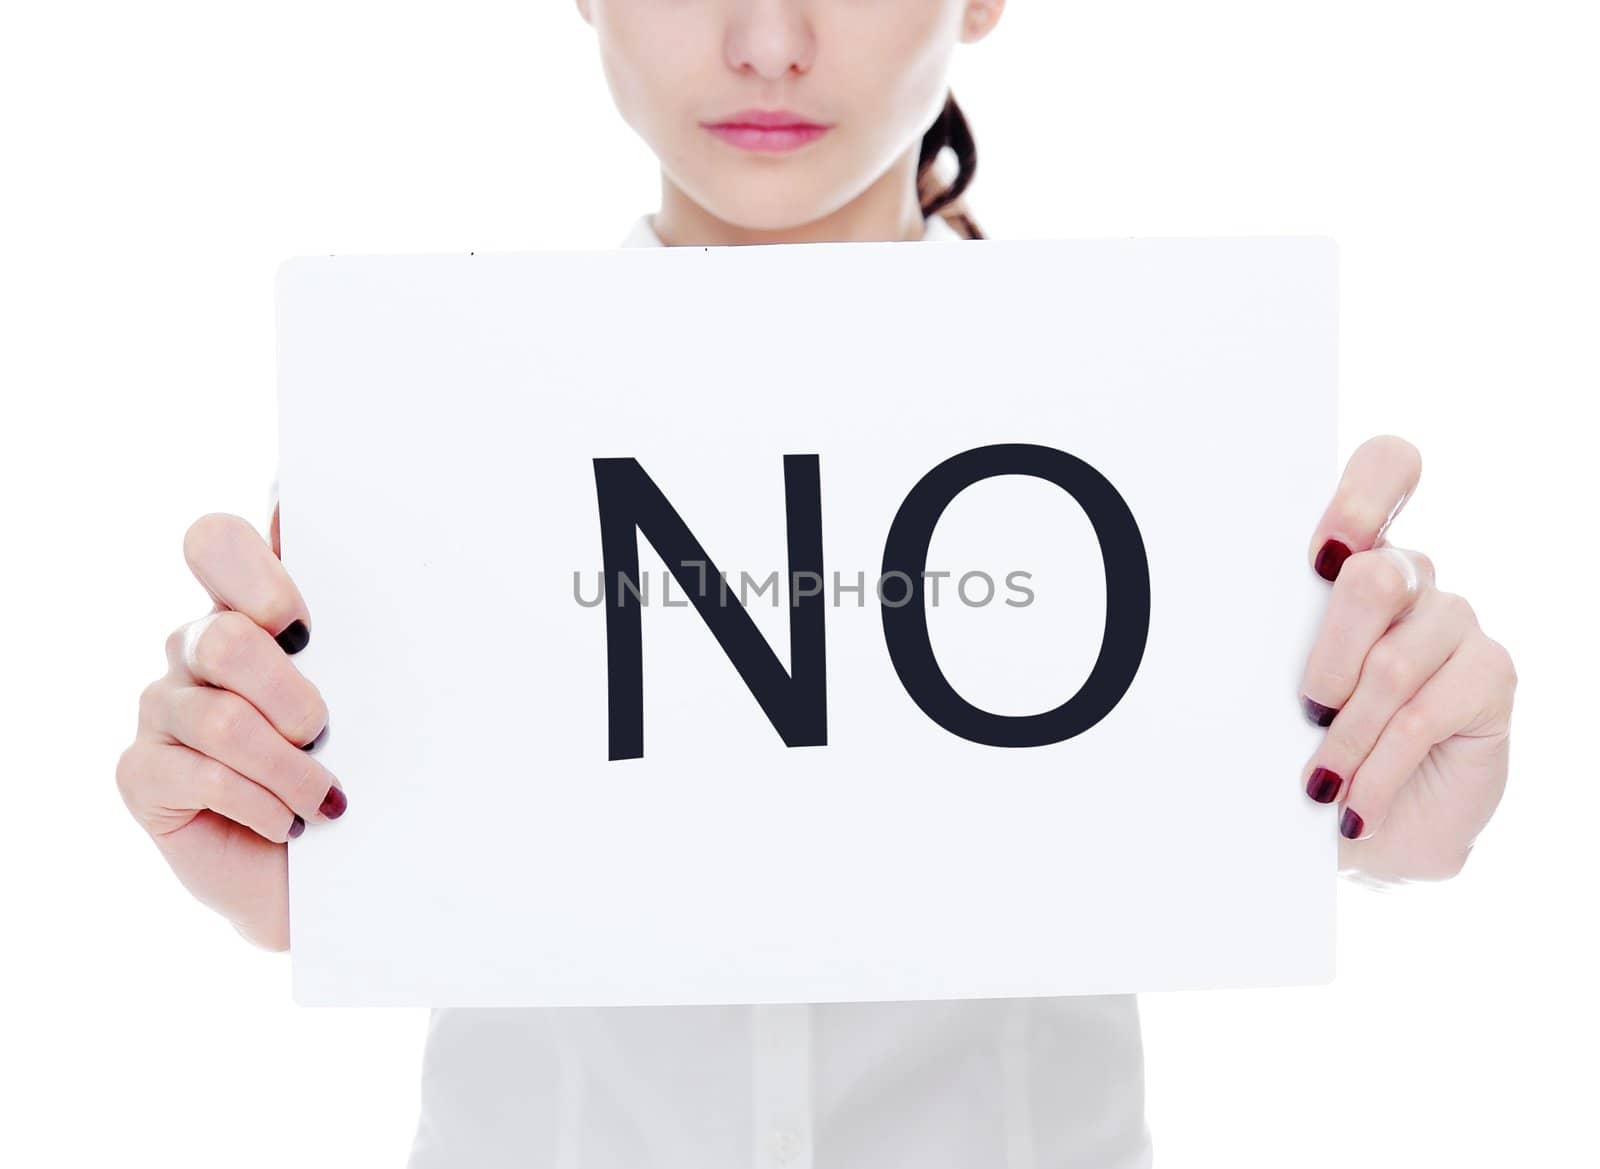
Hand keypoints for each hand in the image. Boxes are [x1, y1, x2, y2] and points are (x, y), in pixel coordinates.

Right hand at [115, 506, 343, 948]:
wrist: (335, 876)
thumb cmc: (360, 774)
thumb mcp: (372, 701)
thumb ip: (357, 634)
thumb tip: (353, 562)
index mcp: (249, 611)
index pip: (217, 542)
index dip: (255, 568)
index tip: (306, 624)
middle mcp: (195, 648)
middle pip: (223, 637)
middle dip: (292, 695)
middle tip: (324, 732)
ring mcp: (161, 708)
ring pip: (220, 717)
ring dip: (289, 768)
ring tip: (323, 798)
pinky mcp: (140, 774)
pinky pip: (198, 774)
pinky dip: (261, 804)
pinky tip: (287, 824)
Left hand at [1298, 436, 1515, 883]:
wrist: (1363, 824)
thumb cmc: (1304, 745)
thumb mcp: (1271, 689)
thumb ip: (1269, 642)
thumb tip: (1214, 630)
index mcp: (1352, 556)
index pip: (1386, 469)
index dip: (1363, 497)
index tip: (1325, 556)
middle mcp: (1413, 576)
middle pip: (1378, 576)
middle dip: (1328, 657)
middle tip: (1307, 710)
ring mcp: (1456, 620)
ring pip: (1395, 661)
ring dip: (1347, 735)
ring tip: (1320, 783)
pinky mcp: (1492, 673)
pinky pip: (1424, 714)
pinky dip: (1378, 767)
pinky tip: (1354, 804)